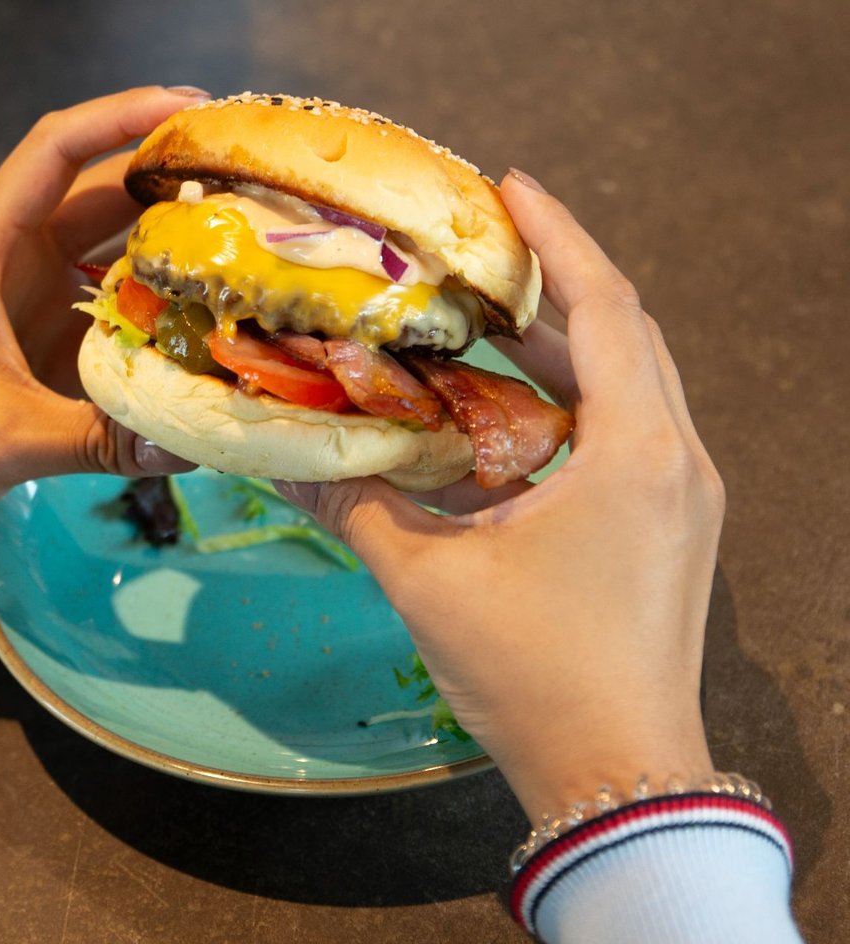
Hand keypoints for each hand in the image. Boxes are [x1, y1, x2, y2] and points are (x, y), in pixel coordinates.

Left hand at [0, 86, 203, 548]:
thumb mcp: (3, 436)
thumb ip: (95, 438)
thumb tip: (185, 444)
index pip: (56, 150)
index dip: (122, 117)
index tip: (193, 109)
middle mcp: (13, 257)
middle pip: (102, 191)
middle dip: (172, 178)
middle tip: (253, 183)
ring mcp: (34, 294)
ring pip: (114, 245)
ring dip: (173, 241)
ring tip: (249, 240)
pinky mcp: (49, 335)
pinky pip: (115, 301)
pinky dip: (159, 300)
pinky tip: (213, 311)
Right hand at [278, 171, 722, 819]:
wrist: (616, 773)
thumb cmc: (534, 672)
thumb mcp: (428, 578)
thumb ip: (353, 505)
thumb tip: (276, 457)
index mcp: (635, 452)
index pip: (606, 307)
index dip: (557, 236)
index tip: (508, 186)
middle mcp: (676, 459)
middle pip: (626, 334)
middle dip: (557, 282)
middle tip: (483, 247)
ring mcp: (683, 497)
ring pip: (630, 386)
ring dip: (564, 347)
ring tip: (488, 320)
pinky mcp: (671, 531)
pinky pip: (626, 435)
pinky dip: (570, 408)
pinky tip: (505, 418)